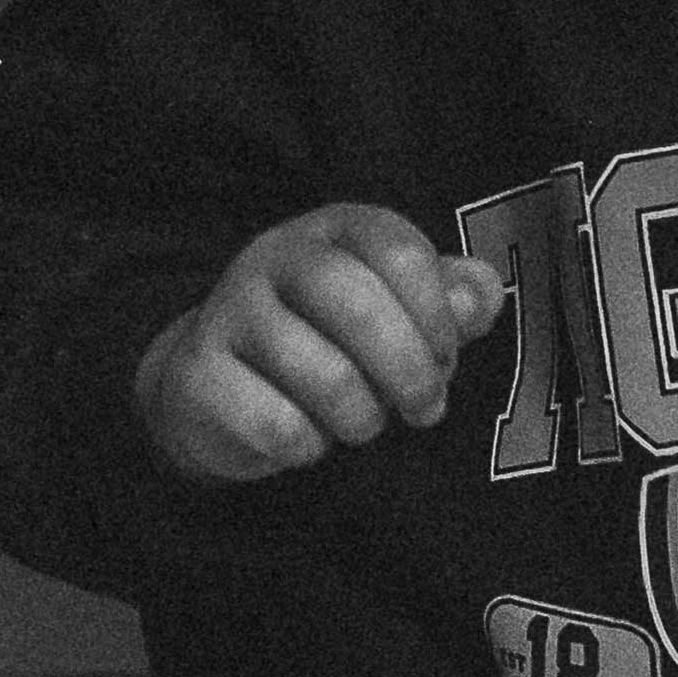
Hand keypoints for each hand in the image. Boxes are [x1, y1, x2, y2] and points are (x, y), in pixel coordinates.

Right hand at [134, 203, 507, 483]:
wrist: (215, 385)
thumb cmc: (327, 341)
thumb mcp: (395, 309)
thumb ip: (450, 300)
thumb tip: (479, 298)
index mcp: (334, 230)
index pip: (399, 251)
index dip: (438, 316)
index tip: (446, 358)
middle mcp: (276, 256)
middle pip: (357, 303)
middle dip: (409, 370)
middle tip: (426, 410)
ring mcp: (230, 311)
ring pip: (321, 372)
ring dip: (362, 417)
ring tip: (363, 425)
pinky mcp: (198, 373)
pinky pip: (274, 423)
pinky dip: (308, 446)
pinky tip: (309, 440)